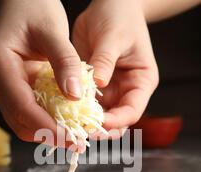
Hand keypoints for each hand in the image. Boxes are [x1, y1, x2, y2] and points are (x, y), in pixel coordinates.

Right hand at [0, 0, 81, 143]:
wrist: (21, 2)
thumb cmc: (33, 8)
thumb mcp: (52, 29)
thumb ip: (65, 61)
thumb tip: (75, 95)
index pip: (22, 107)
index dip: (48, 127)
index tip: (74, 138)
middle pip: (20, 122)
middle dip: (50, 135)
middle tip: (80, 142)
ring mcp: (3, 89)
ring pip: (24, 123)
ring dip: (50, 132)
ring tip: (78, 135)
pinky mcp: (13, 91)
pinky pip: (30, 113)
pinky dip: (49, 121)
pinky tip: (69, 122)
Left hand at [72, 0, 158, 131]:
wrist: (110, 4)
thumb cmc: (119, 16)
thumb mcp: (113, 36)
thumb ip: (105, 60)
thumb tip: (97, 83)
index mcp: (141, 82)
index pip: (132, 111)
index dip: (116, 121)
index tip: (97, 122)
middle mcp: (127, 91)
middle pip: (116, 121)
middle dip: (98, 128)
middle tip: (77, 130)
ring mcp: (109, 91)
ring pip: (98, 117)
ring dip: (84, 121)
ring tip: (66, 124)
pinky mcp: (93, 87)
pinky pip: (83, 104)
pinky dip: (74, 109)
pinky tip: (59, 110)